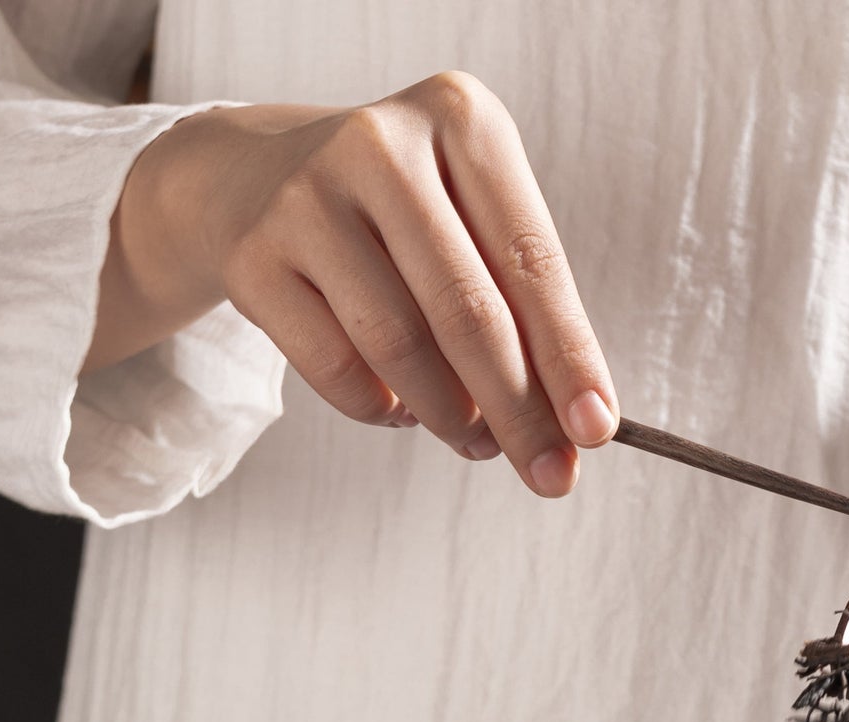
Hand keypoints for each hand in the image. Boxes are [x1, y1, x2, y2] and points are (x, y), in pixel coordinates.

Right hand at [87, 73, 616, 496]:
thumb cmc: (397, 218)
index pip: (532, 261)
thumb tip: (572, 429)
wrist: (251, 180)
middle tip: (549, 474)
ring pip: (400, 347)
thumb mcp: (471, 225)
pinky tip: (402, 407)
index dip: (569, 357)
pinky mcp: (253, 255)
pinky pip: (338, 370)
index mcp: (460, 119)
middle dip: (518, 410)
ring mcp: (306, 195)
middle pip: (468, 312)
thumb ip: (524, 313)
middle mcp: (381, 144)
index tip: (597, 430)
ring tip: (474, 438)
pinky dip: (382, 409)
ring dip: (451, 417)